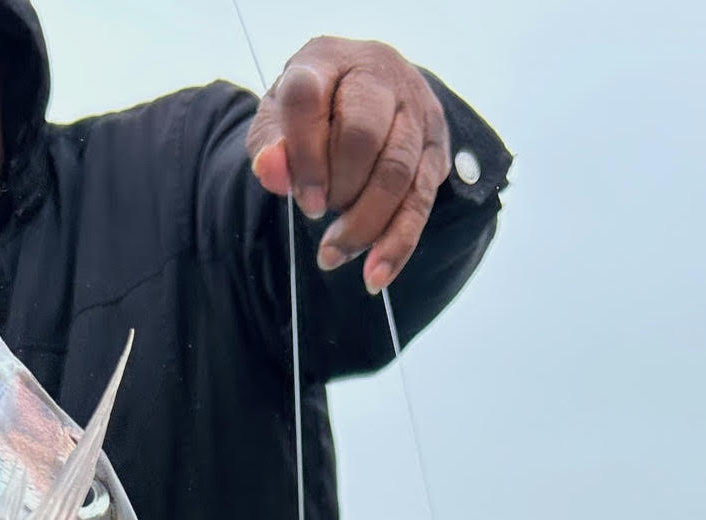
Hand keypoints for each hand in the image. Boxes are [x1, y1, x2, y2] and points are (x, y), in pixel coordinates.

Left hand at [246, 38, 450, 294]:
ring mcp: (415, 109)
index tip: (303, 201)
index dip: (302, 154)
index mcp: (326, 59)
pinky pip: (421, 202)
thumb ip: (269, 146)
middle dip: (338, 189)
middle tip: (318, 217)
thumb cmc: (314, 114)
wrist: (368, 96)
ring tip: (333, 256)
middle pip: (362, 135)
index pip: (308, 98)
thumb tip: (271, 171)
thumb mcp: (279, 123)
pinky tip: (375, 275)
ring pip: (396, 173)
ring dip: (364, 225)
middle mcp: (378, 74)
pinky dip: (397, 244)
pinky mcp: (436, 147)